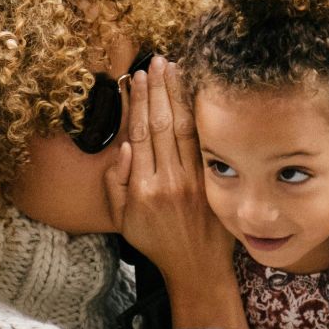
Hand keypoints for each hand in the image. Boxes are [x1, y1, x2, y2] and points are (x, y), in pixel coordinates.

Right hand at [104, 56, 243, 328]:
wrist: (196, 267)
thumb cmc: (155, 243)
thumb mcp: (123, 220)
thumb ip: (116, 183)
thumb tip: (124, 147)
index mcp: (142, 188)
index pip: (138, 133)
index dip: (136, 102)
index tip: (135, 78)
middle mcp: (167, 181)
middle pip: (160, 123)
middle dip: (157, 89)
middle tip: (156, 61)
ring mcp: (193, 180)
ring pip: (183, 128)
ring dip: (177, 95)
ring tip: (174, 68)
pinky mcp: (212, 181)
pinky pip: (204, 142)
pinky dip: (199, 116)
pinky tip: (197, 94)